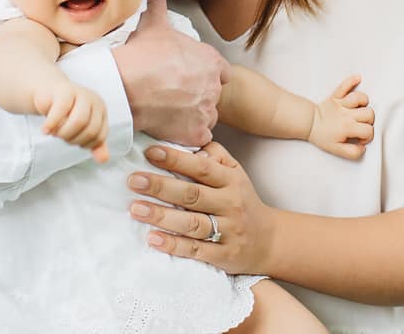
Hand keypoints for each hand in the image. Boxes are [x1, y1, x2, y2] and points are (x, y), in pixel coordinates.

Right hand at [41, 81, 108, 162]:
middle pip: (90, 130)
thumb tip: (104, 159)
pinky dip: (51, 125)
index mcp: (101, 109)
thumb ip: (95, 144)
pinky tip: (45, 130)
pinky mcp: (64, 90)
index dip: (85, 144)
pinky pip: (60, 111)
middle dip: (73, 139)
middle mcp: (93, 100)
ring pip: (79, 121)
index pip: (100, 136)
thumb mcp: (82, 128)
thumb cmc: (66, 112)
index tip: (73, 139)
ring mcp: (80, 93)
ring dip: (64, 133)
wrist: (48, 92)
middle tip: (62, 135)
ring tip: (55, 132)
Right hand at [115, 0, 224, 146]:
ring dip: (196, 115)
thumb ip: (159, 6)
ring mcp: (206, 112)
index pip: (221, 70)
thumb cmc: (143, 55)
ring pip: (208, 116)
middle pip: (213, 94)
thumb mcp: (154, 24)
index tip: (193, 76)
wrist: (128, 86)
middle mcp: (213, 87)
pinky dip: (190, 135)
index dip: (208, 73)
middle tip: (179, 94)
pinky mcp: (196, 134)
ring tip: (175, 112)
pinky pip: (200, 138)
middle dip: (200, 94)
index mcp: (210, 60)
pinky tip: (175, 127)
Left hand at [128, 140, 275, 276]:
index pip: (202, 168)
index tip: (150, 152)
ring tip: (136, 209)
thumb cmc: (242, 200)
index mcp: (231, 180)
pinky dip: (174, 245)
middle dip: (161, 186)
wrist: (269, 240)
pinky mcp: (223, 256)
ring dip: (162, 216)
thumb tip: (191, 146)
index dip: (176, 159)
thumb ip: (215, 155)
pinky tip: (153, 239)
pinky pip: (196, 250)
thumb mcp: (236, 172)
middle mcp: (230, 204)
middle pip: (192, 195)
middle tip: (134, 180)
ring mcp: (228, 231)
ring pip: (192, 223)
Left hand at [308, 74, 373, 159]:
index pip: (368, 130)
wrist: (308, 123)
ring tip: (359, 111)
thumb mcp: (337, 150)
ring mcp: (341, 103)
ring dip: (364, 104)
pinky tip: (358, 78)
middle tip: (360, 126)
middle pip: (369, 113)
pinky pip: (345, 85)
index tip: (360, 138)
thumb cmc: (322, 136)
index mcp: (347, 127)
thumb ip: (352, 152)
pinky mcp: (336, 95)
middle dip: (369, 121)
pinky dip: (352, 80)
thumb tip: (363, 147)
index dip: (367, 136)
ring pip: (361, 98)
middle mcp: (346, 113)